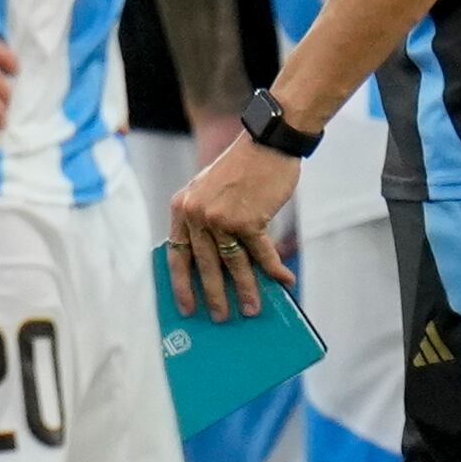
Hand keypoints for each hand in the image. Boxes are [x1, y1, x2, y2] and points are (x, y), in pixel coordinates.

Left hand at [167, 130, 299, 318]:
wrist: (266, 143)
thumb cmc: (241, 169)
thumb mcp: (209, 191)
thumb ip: (207, 220)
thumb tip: (219, 262)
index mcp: (181, 207)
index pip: (176, 252)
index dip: (181, 282)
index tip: (185, 305)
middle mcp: (196, 214)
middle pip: (203, 265)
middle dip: (213, 295)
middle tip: (219, 317)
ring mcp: (220, 217)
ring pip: (232, 264)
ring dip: (245, 290)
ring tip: (252, 310)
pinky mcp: (248, 219)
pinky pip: (261, 254)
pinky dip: (273, 270)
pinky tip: (284, 282)